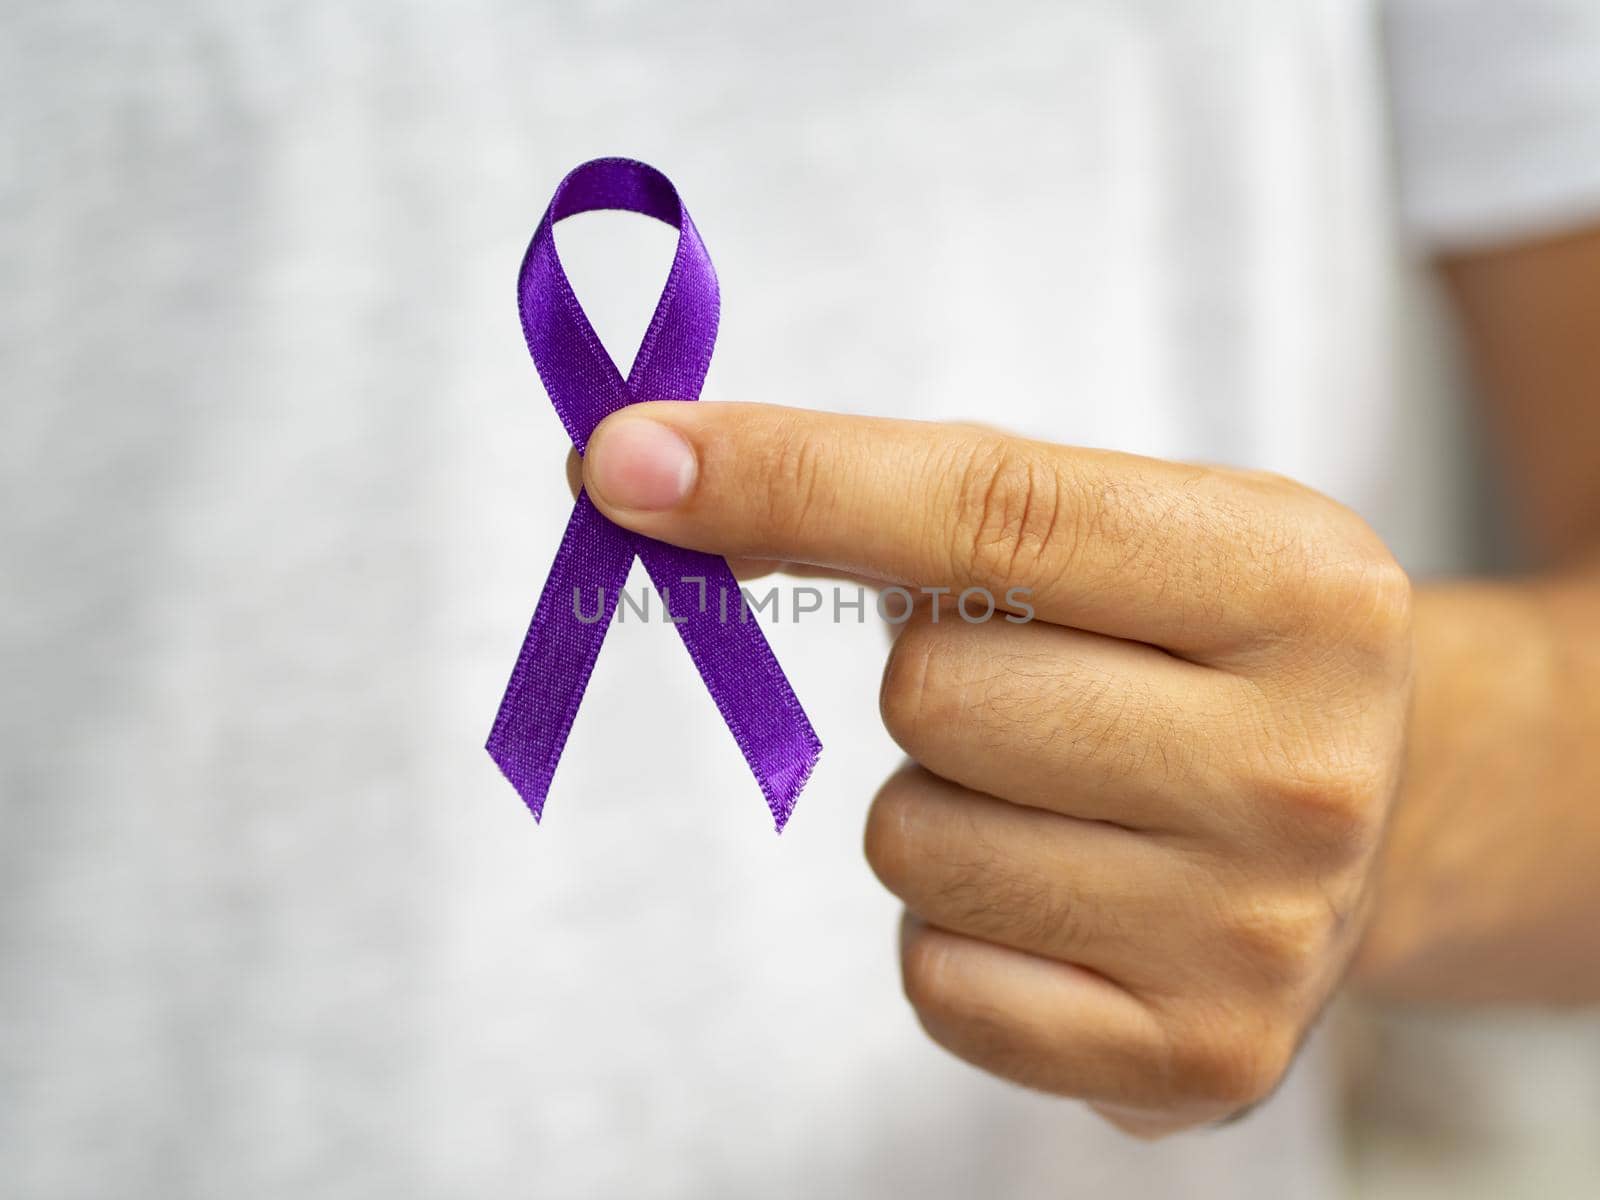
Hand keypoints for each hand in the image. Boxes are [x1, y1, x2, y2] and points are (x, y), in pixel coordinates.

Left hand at [580, 402, 1412, 1135]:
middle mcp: (1301, 764)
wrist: (1357, 825)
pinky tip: (1062, 903)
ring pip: (912, 842)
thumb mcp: (1110, 533)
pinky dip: (956, 933)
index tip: (626, 458)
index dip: (790, 474)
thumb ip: (896, 498)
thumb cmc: (1190, 651)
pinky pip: (938, 977)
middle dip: (930, 680)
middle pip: (932, 691)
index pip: (988, 509)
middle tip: (1035, 691)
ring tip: (1060, 801)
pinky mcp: (1196, 1057)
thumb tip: (648, 474)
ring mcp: (1257, 930)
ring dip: (937, 808)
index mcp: (1297, 584)